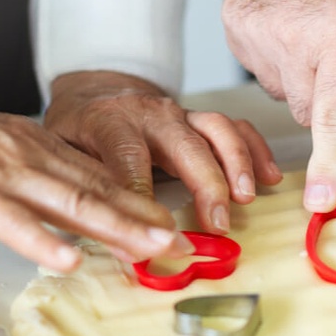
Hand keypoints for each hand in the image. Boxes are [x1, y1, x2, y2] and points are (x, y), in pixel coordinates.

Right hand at [0, 88, 193, 271]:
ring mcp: (9, 176)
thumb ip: (25, 203)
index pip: (104, 183)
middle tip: (182, 245)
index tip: (172, 230)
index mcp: (45, 154)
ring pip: (74, 205)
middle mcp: (38, 161)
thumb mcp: (0, 163)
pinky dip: (43, 241)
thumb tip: (42, 244)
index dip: (141, 208)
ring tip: (153, 248)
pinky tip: (70, 260)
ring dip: (119, 228)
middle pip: (103, 194)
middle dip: (146, 221)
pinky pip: (14, 221)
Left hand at [44, 71, 282, 232]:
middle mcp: (152, 115)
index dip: (144, 192)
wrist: (98, 93)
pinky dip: (256, 150)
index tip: (158, 230)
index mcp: (111, 122)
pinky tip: (269, 176)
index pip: (128, 156)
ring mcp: (182, 114)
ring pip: (217, 130)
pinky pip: (236, 127)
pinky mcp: (201, 119)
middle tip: (218, 222)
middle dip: (206, 184)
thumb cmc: (81, 131)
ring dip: (237, 164)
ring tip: (247, 198)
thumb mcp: (66, 156)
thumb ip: (86, 191)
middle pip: (185, 145)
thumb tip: (114, 242)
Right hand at [223, 0, 335, 211]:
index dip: (331, 162)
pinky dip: (280, 62)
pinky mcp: (234, 31)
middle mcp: (291, 36)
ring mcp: (254, 34)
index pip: (334, 115)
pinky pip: (263, 73)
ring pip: (285, 95)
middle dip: (329, 100)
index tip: (320, 201)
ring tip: (313, 31)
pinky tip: (289, 28)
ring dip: (303, 78)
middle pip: (309, 114)